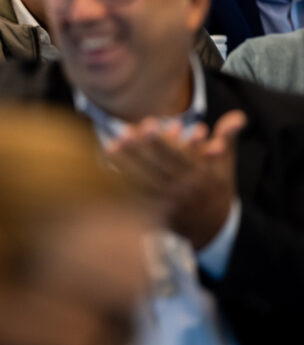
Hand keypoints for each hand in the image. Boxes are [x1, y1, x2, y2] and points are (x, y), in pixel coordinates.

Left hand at [106, 110, 245, 248]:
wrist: (212, 229)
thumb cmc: (215, 189)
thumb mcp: (225, 166)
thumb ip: (228, 139)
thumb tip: (239, 115)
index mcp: (202, 180)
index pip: (180, 160)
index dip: (165, 143)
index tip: (149, 125)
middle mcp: (184, 194)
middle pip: (158, 171)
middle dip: (140, 152)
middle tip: (123, 132)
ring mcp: (168, 206)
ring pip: (144, 185)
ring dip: (126, 166)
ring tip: (110, 145)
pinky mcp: (154, 214)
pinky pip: (135, 199)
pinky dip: (120, 183)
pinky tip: (106, 167)